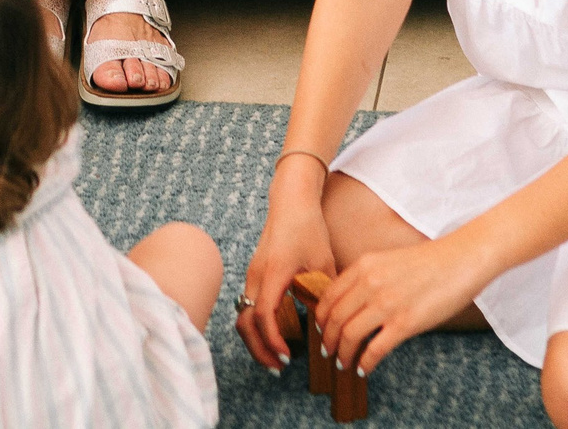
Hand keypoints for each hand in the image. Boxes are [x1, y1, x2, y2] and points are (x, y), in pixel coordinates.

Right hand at [237, 158, 338, 372]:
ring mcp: (252, 275)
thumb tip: (324, 325)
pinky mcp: (255, 274)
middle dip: (258, 349)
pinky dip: (258, 325)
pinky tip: (278, 333)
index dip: (273, 340)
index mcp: (273, 273)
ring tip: (277, 356)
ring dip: (256, 339)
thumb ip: (321, 294)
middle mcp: (256, 276)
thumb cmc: (308, 227)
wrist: (291, 201)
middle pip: (245, 323)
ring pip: (243, 316)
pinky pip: (249, 306)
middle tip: (278, 367)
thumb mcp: (322, 262)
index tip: (288, 356)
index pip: (263, 316)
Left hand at [314, 234, 493, 376]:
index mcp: (363, 266)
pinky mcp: (405, 323)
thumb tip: (351, 304)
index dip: (320, 319)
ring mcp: (386, 303)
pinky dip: (364, 363)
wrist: (460, 260)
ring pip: (349, 336)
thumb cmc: (428, 262)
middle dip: (327, 340)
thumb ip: (367, 278)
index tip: (321, 331)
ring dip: (342, 354)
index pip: (328, 298)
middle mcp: (369, 283)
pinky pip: (374, 349)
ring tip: (344, 363)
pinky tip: (364, 368)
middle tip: (328, 352)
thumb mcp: (387, 260)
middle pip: (333, 319)